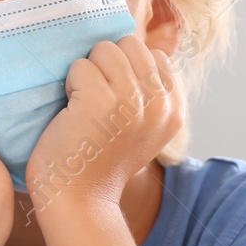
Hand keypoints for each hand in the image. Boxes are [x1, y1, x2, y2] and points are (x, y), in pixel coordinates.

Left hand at [25, 36, 183, 209]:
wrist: (79, 200)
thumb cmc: (101, 160)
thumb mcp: (143, 126)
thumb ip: (150, 91)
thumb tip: (139, 46)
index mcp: (174, 109)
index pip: (154, 55)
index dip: (127, 70)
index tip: (116, 103)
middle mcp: (160, 103)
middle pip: (131, 45)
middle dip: (107, 65)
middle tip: (97, 102)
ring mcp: (131, 100)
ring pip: (105, 49)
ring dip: (87, 73)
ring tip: (85, 106)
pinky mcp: (100, 99)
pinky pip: (80, 65)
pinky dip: (70, 84)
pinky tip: (72, 113)